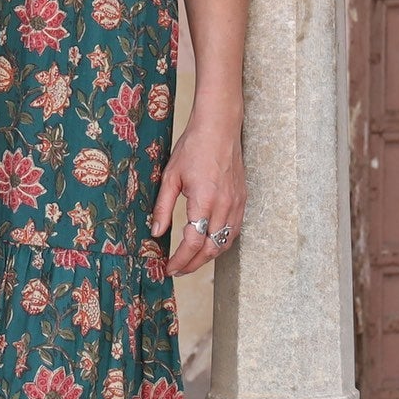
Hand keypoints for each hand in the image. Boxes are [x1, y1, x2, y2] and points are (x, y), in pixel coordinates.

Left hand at [150, 118, 245, 276]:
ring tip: (190, 261)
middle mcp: (224, 206)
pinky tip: (208, 244)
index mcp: (205, 201)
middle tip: (177, 270)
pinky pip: (234, 231)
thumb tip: (156, 232)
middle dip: (193, 264)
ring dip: (208, 257)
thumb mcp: (171, 176)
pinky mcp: (242, 200)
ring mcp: (237, 204)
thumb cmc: (193, 147)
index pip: (193, 242)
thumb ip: (163, 207)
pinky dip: (221, 243)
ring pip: (225, 243)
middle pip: (211, 249)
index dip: (180, 260)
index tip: (168, 268)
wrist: (220, 128)